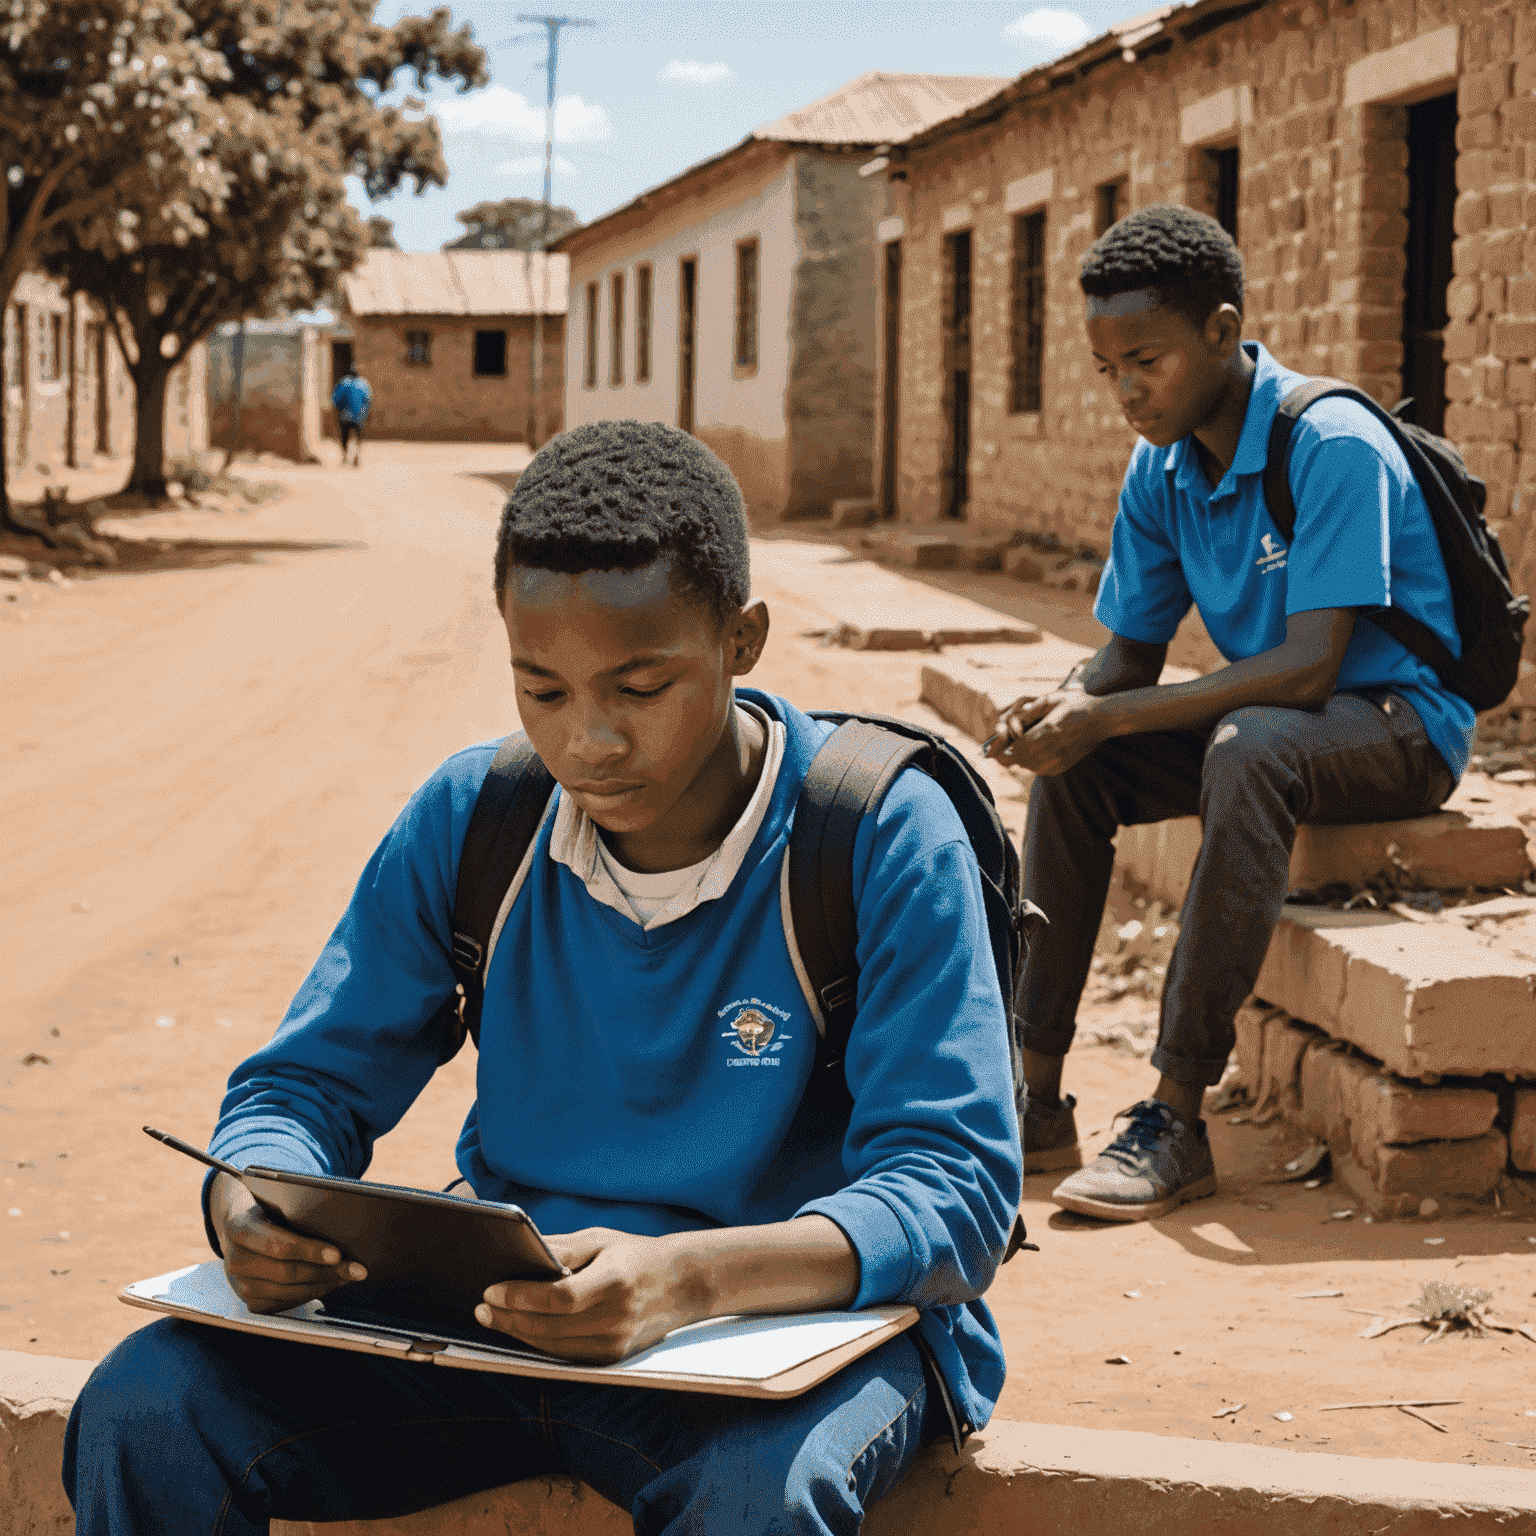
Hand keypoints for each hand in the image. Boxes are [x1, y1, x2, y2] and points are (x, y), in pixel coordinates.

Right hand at [210, 1171, 365, 1314]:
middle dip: (326, 1271)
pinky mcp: (249, 1301)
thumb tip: (341, 1215)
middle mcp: (235, 1260)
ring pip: (288, 1291)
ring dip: (323, 1285)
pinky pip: (284, 1303)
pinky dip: (310, 1294)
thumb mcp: (274, 1198)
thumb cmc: (265, 1207)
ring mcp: (239, 1285)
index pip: (277, 1244)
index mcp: (239, 1228)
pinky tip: (329, 1284)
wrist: (236, 1226)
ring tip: (348, 1276)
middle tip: (355, 1268)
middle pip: (286, 1272)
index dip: (309, 1250)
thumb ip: (296, 1207)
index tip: (338, 1253)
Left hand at [475, 1227, 703, 1363]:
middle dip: (509, 1318)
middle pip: (550, 1328)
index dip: (521, 1297)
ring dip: (518, 1334)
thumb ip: (562, 1249)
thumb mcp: (601, 1240)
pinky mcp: (613, 1358)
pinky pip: (566, 1355)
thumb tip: (521, 1253)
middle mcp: (617, 1317)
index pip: (559, 1298)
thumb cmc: (636, 1254)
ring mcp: (616, 1343)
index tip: (491, 1290)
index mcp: (615, 1281)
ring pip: (553, 1347)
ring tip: (494, 1318)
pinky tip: (521, 1329)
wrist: (684, 1283)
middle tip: (482, 1307)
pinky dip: (540, 1344)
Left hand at [989, 686, 1111, 775]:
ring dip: (1020, 756)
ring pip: (1025, 766)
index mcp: (1042, 735)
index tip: (993, 745)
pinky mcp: (1059, 768)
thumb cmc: (1075, 704)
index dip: (999, 748)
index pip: (1011, 750)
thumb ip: (1026, 714)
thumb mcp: (1049, 701)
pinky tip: (1039, 746)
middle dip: (1008, 752)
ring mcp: (1054, 763)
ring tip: (1024, 741)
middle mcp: (1048, 753)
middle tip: (1006, 741)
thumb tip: (1009, 726)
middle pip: (1015, 761)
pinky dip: (1033, 760)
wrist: (1101, 720)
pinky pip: (1037, 769)